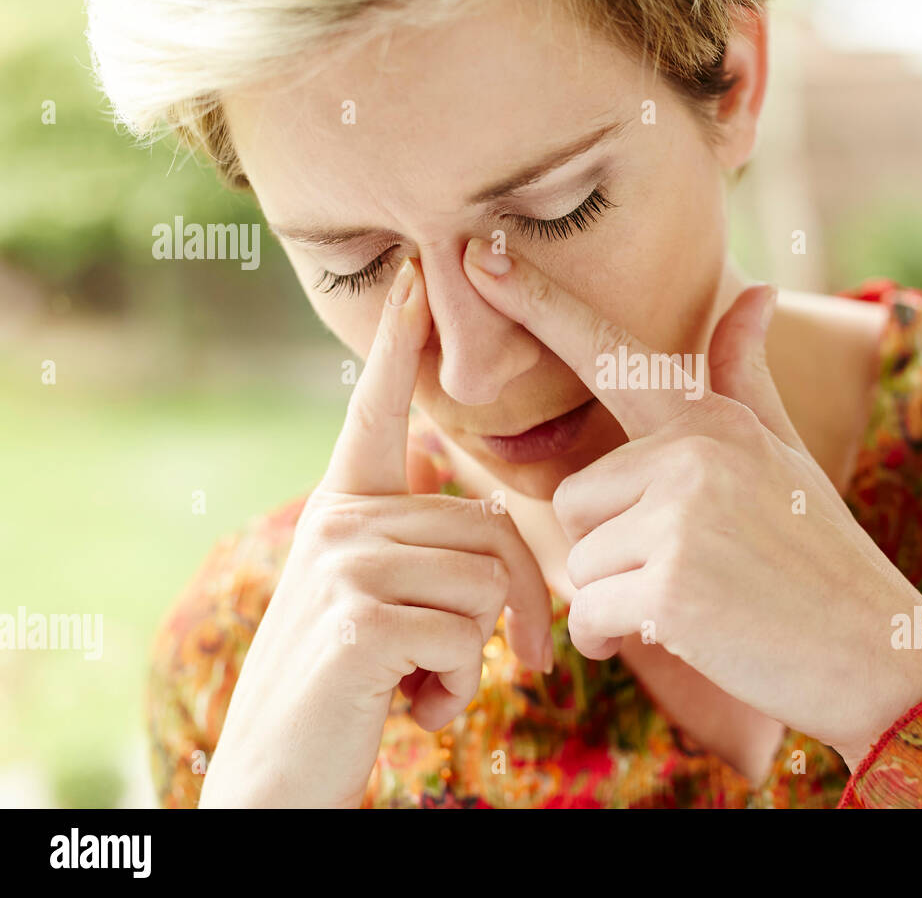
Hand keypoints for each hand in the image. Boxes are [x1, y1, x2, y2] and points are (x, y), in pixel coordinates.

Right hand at [200, 258, 552, 807]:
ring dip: (474, 657)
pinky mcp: (361, 614)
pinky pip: (469, 634)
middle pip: (492, 530)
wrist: (281, 770)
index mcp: (345, 509)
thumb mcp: (375, 605)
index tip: (416, 275)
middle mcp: (339, 520)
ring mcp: (345, 561)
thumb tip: (488, 535)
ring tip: (420, 681)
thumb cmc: (344, 688)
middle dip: (517, 612)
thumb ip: (418, 554)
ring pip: (489, 584)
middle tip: (496, 665)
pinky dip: (456, 687)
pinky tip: (410, 706)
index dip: (396, 342)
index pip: (374, 411)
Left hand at [462, 241, 921, 769]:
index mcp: (712, 418)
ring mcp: (681, 513)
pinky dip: (613, 640)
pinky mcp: (668, 583)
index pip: (609, 353)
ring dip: (617, 599)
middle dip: (611, 551)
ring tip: (695, 606)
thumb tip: (756, 293)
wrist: (878, 655)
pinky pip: (588, 614)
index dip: (539, 304)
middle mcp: (693, 450)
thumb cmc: (823, 559)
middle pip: (576, 500)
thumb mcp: (786, 458)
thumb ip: (746, 383)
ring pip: (579, 562)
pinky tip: (679, 637)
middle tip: (686, 575)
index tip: (475, 256)